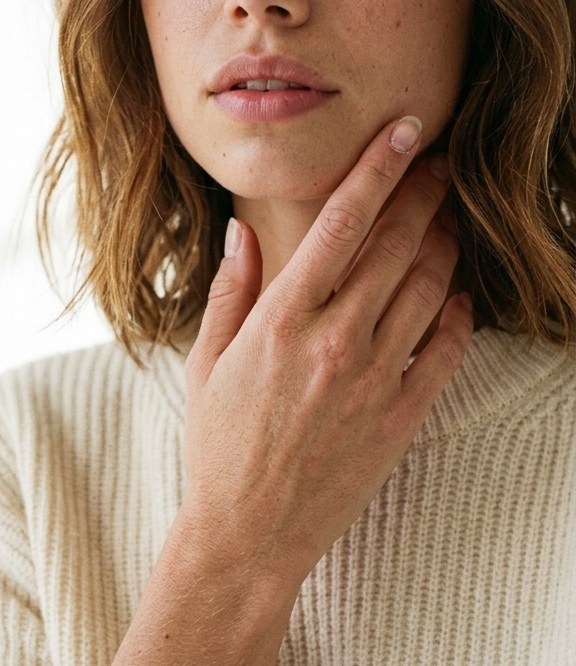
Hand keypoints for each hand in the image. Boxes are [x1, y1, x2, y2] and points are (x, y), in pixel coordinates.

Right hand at [183, 116, 473, 599]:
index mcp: (282, 320)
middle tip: (439, 163)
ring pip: (431, 286)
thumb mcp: (207, 363)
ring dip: (446, 242)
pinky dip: (460, 311)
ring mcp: (376, 379)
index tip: (403, 129)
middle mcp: (335, 341)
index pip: (342, 222)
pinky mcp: (402, 416)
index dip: (379, 166)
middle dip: (426, 192)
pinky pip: (448, 347)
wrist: (249, 535)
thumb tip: (242, 230)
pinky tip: (456, 294)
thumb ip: (231, 291)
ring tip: (447, 220)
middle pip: (399, 243)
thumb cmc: (219, 449)